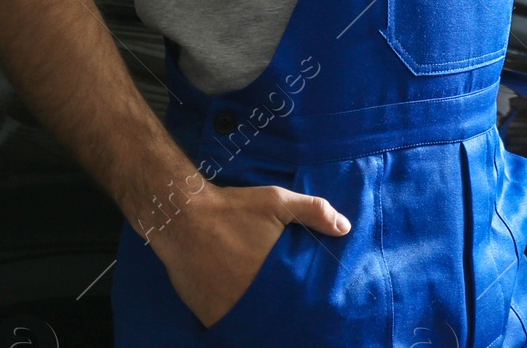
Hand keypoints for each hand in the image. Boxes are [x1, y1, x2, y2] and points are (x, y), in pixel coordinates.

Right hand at [147, 183, 349, 326]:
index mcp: (271, 279)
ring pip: (250, 322)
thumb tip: (346, 228)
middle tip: (288, 305)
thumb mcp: (277, 202)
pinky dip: (235, 318)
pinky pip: (227, 324)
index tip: (309, 302)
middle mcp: (248, 301)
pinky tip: (240, 305)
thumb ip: (313, 212)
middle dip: (282, 311)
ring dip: (258, 317)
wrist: (181, 217)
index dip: (303, 303)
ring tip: (265, 305)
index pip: (295, 303)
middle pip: (274, 315)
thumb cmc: (233, 209)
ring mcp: (225, 311)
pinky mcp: (206, 315)